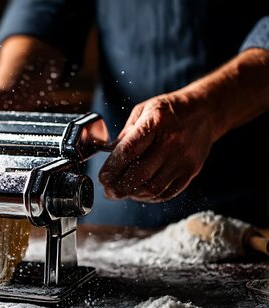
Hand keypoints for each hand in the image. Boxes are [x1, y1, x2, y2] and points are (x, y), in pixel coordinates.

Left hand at [99, 92, 216, 202]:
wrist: (205, 112)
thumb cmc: (170, 110)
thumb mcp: (144, 111)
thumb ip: (126, 134)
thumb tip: (109, 153)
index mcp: (156, 124)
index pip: (129, 151)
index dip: (112, 168)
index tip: (103, 177)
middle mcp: (171, 143)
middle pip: (140, 174)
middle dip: (119, 187)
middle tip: (108, 191)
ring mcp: (183, 159)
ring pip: (153, 188)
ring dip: (133, 194)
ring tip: (122, 192)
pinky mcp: (191, 171)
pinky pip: (168, 192)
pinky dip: (150, 196)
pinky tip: (140, 193)